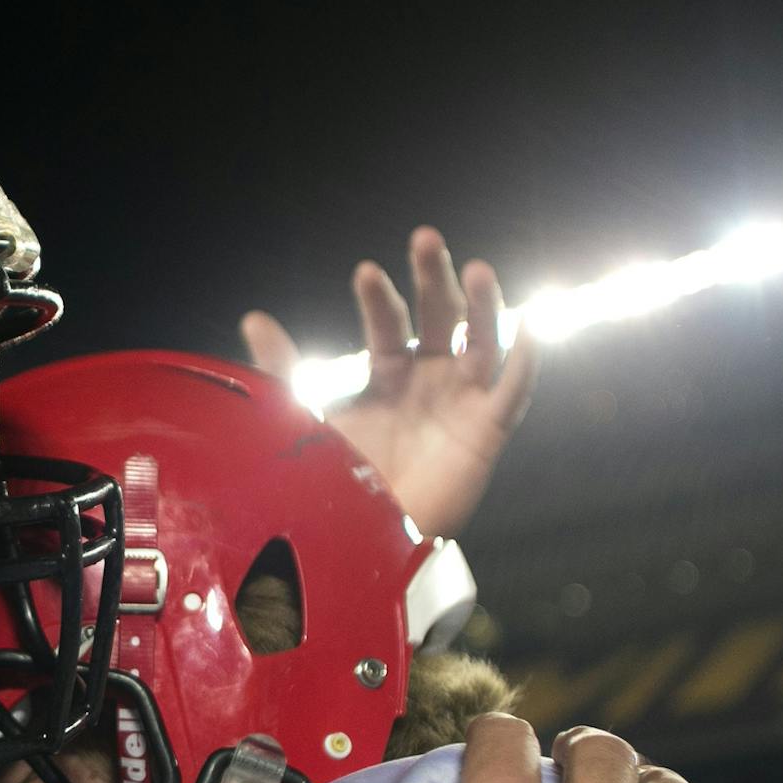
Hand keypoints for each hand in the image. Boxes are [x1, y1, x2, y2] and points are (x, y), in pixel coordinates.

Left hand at [241, 226, 537, 536]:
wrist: (364, 543)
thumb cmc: (338, 483)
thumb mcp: (305, 420)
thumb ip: (283, 371)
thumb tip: (253, 318)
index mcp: (388, 376)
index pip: (387, 326)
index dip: (379, 300)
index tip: (366, 272)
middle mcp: (429, 381)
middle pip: (440, 319)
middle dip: (434, 279)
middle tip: (425, 239)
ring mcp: (461, 403)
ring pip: (481, 343)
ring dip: (484, 306)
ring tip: (479, 270)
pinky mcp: (487, 433)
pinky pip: (513, 393)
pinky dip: (524, 361)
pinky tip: (529, 327)